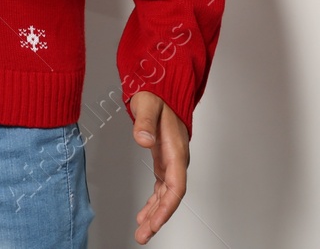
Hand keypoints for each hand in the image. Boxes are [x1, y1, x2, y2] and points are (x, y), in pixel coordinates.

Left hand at [130, 91, 189, 243]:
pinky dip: (153, 202)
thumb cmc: (157, 94)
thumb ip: (144, 122)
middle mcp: (176, 159)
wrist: (163, 86)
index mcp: (176, 151)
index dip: (166, 207)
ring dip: (155, 214)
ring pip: (165, 195)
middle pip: (171, 197)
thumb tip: (143, 140)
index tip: (155, 223)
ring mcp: (171, 161)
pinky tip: (144, 213)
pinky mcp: (164, 160)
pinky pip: (161, 187)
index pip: (175, 187)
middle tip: (143, 236)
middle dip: (158, 218)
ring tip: (142, 232)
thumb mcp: (147, 104)